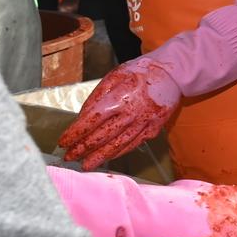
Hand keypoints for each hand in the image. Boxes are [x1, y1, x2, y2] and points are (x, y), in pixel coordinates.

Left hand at [59, 59, 182, 167]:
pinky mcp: (153, 129)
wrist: (173, 74)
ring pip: (118, 144)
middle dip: (83, 148)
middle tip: (69, 157)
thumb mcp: (115, 75)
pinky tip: (108, 157)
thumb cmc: (141, 72)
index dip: (75, 133)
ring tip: (86, 165)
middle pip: (102, 136)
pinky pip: (133, 144)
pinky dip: (119, 152)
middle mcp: (132, 113)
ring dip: (100, 156)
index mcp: (119, 98)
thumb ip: (97, 96)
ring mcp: (144, 123)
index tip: (63, 142)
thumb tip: (83, 117)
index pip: (91, 121)